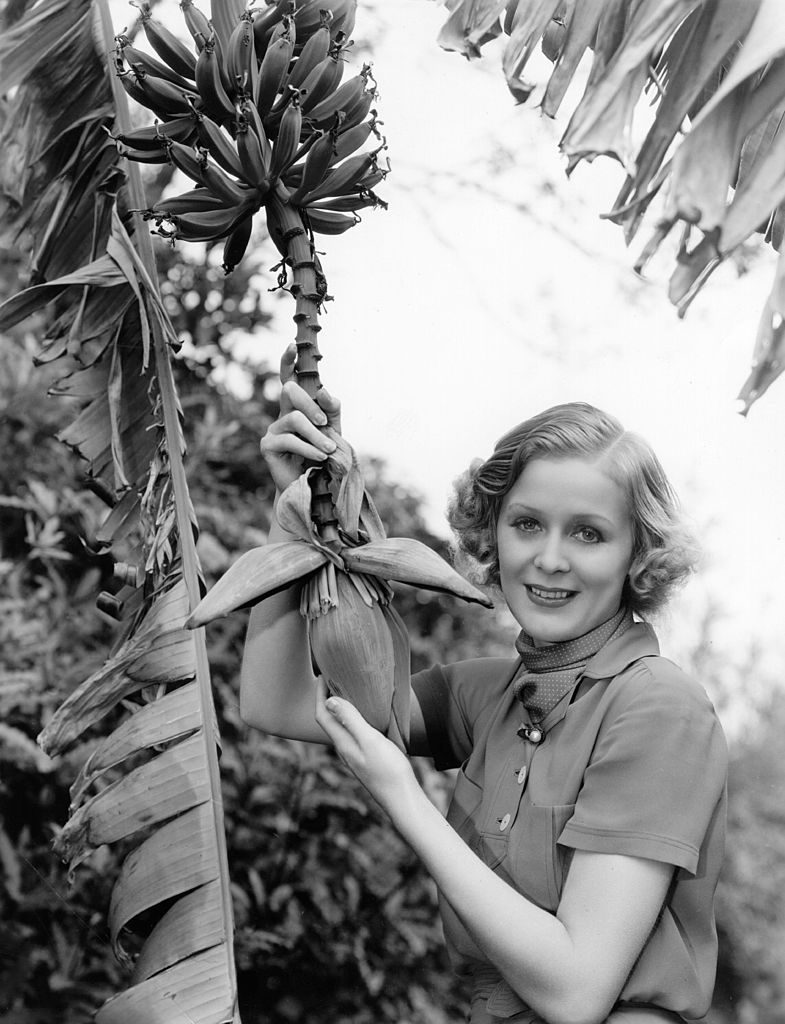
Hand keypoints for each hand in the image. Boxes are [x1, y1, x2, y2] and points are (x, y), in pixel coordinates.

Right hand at [260, 344, 341, 493]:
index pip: (288, 378)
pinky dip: (309, 448)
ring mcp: (273, 428)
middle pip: (290, 391)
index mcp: (297, 406)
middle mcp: (282, 413)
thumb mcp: (334, 429)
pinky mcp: (268, 445)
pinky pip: (290, 440)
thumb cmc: (323, 454)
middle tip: (325, 423)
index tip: (292, 345)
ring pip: (295, 419)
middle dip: (310, 405)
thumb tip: (324, 392)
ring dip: (316, 435)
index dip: (287, 361)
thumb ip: (332, 409)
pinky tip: (319, 458)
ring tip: (329, 450)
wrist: (314, 485)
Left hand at [314, 678, 418, 818]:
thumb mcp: (370, 740)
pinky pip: (354, 733)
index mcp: (343, 743)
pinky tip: (367, 714)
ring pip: (342, 727)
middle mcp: (345, 749)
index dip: (319, 694)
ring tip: (350, 691)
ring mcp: (356, 755)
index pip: (323, 715)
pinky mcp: (367, 758)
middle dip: (328, 699)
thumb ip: (351, 720)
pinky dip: (355, 718)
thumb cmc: (388, 771)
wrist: (403, 800)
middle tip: (335, 678)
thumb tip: (329, 700)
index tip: (323, 675)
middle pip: (329, 720)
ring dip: (342, 708)